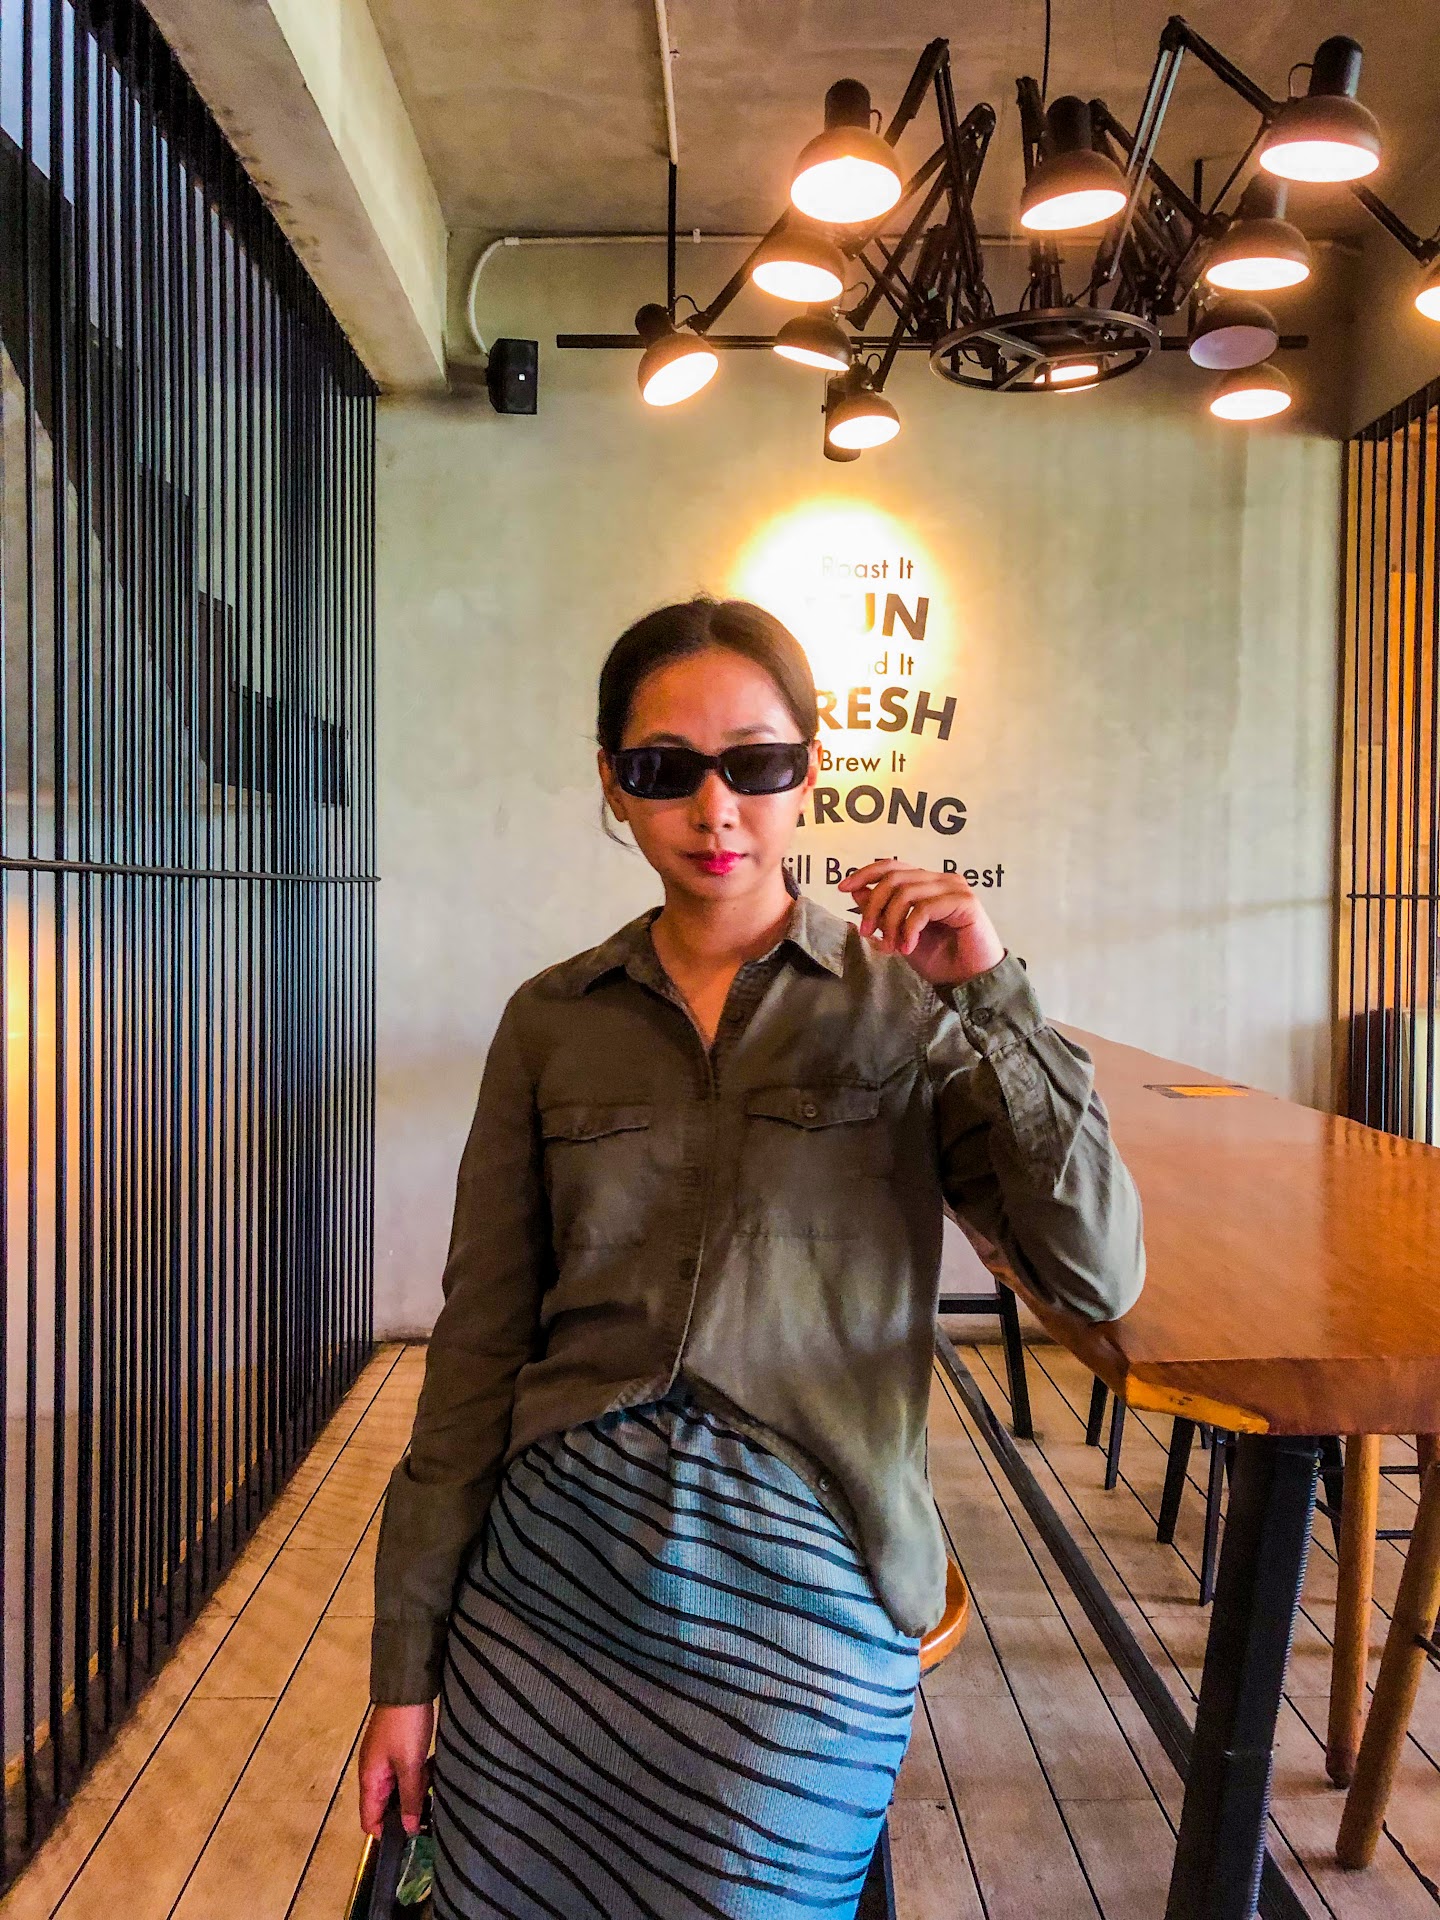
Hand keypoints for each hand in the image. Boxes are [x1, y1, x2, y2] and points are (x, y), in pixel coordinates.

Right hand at [358, 1700, 434, 1837]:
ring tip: (434, 1791)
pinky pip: (405, 1773)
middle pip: (385, 1805)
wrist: (409, 1687)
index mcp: (370, 1779)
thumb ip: (409, 1798)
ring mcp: (384, 1759)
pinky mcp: (397, 1748)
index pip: (369, 1820)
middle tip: (429, 1812)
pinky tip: (432, 1773)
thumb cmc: (406, 1727)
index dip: (386, 1833)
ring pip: (397, 1788)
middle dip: (405, 1812)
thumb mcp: (411, 1765)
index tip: (410, 1838)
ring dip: (414, 1793)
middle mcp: (373, 1772)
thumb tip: (407, 1830)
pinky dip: (417, 1777)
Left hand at [837, 858, 1004, 987]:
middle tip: (866, 932)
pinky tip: (908, 948)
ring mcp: (955, 888)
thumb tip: (856, 892)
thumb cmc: (940, 959)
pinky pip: (924, 908)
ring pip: (906, 891)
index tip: (843, 888)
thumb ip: (883, 913)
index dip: (865, 873)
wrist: (969, 981)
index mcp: (927, 883)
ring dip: (891, 922)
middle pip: (894, 877)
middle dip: (873, 905)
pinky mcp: (965, 902)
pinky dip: (909, 929)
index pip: (892, 866)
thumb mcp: (900, 934)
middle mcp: (942, 880)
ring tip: (891, 946)